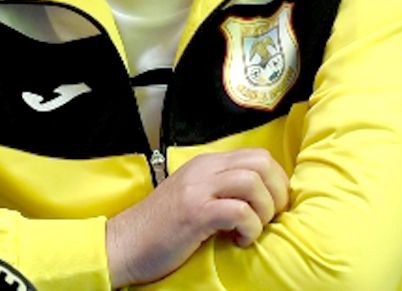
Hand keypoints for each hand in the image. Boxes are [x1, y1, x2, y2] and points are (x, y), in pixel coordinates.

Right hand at [105, 148, 288, 287]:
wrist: (124, 244)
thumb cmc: (160, 229)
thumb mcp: (193, 197)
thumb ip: (221, 190)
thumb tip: (261, 199)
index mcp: (205, 164)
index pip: (257, 156)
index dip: (276, 181)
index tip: (273, 207)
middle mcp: (203, 170)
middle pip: (261, 162)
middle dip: (277, 192)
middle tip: (269, 218)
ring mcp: (198, 189)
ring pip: (253, 182)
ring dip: (264, 210)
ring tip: (252, 229)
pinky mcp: (195, 212)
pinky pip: (239, 210)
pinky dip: (249, 227)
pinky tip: (238, 240)